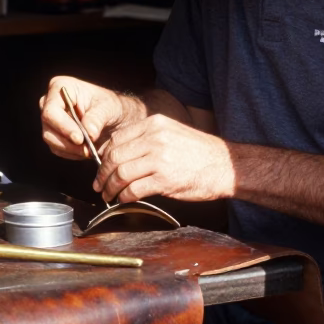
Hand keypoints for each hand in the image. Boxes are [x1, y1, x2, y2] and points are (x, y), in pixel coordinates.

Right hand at [40, 76, 133, 160]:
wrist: (115, 119)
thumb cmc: (110, 106)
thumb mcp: (109, 107)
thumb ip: (98, 117)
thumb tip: (89, 133)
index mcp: (60, 87)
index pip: (51, 110)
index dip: (63, 126)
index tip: (80, 138)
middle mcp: (50, 102)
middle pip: (48, 127)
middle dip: (67, 141)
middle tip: (87, 149)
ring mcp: (50, 120)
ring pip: (51, 139)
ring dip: (70, 149)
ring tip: (89, 150)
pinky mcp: (54, 134)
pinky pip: (57, 148)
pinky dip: (72, 153)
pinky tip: (85, 151)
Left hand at [94, 114, 233, 202]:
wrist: (225, 166)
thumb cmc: (198, 153)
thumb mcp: (172, 133)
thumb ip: (147, 139)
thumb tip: (120, 154)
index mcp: (154, 124)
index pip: (116, 139)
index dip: (103, 155)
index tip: (100, 167)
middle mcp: (154, 138)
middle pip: (114, 156)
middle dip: (102, 174)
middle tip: (99, 184)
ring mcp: (159, 158)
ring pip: (121, 173)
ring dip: (110, 187)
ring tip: (108, 195)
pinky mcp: (165, 179)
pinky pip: (134, 189)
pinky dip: (124, 197)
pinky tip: (123, 200)